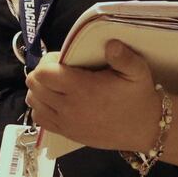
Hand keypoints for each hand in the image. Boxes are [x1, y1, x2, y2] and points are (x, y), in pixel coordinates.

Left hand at [26, 41, 159, 150]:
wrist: (143, 129)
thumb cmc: (138, 98)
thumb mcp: (138, 73)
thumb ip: (124, 57)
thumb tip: (110, 43)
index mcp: (82, 89)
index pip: (43, 73)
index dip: (47, 62)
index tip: (61, 59)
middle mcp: (69, 106)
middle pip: (34, 86)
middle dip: (41, 74)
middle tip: (58, 70)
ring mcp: (65, 122)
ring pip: (33, 102)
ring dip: (39, 91)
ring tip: (55, 85)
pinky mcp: (66, 133)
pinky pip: (39, 119)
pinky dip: (41, 108)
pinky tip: (54, 102)